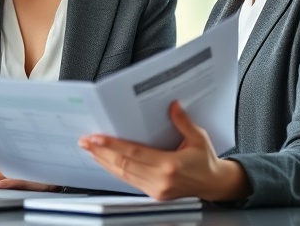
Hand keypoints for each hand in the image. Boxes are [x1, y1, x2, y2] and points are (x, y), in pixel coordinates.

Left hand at [78, 101, 250, 201]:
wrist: (214, 184)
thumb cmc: (206, 161)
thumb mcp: (199, 138)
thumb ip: (184, 122)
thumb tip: (173, 105)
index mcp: (171, 165)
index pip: (134, 153)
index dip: (113, 145)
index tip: (96, 138)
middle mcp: (160, 180)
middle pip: (123, 165)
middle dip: (101, 152)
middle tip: (85, 141)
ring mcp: (156, 189)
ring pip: (123, 175)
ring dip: (104, 161)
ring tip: (89, 149)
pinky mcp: (153, 193)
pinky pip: (129, 181)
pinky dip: (114, 170)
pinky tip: (105, 161)